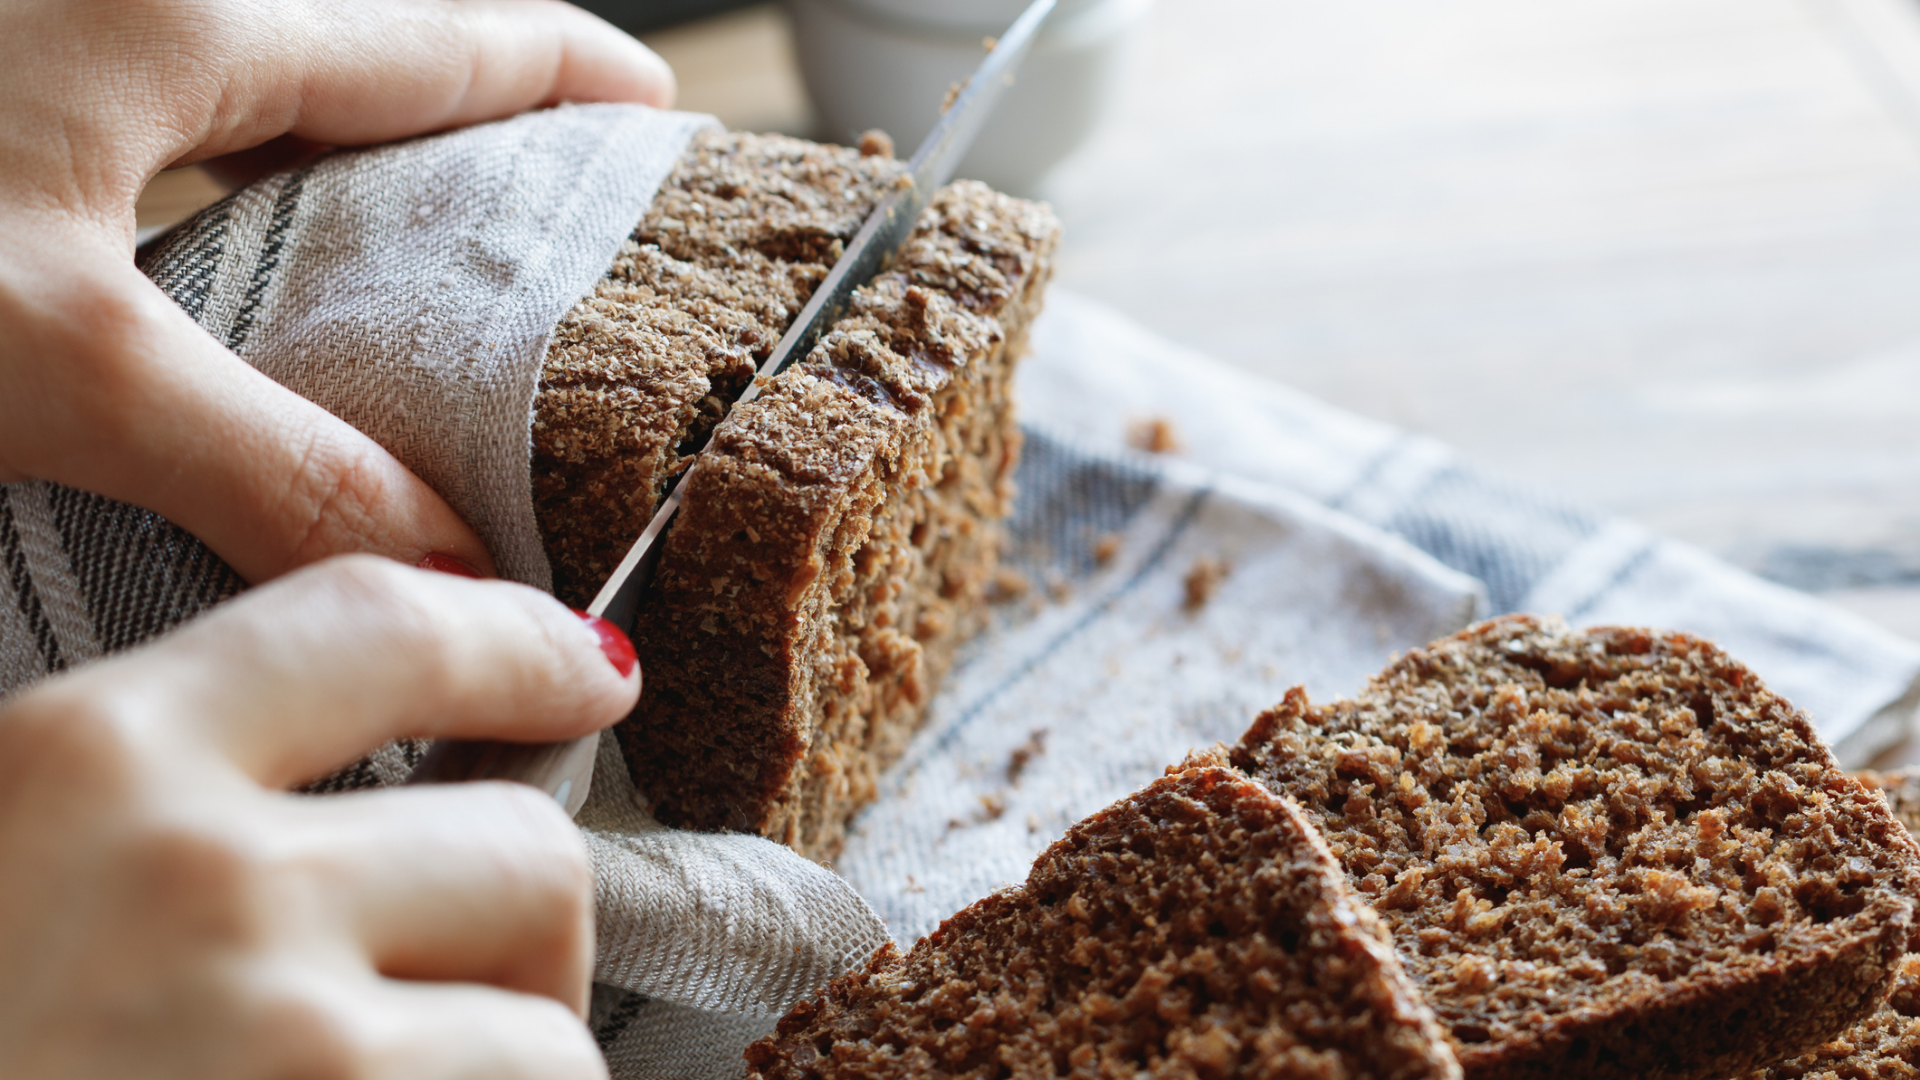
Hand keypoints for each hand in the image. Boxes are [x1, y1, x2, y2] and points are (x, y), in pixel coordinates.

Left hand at [0, 0, 673, 582]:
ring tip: (425, 270)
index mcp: (177, 21)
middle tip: (560, 218)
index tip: (654, 104)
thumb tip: (455, 574)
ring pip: (254, 102)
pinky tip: (235, 289)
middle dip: (468, 132)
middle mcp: (124, 6)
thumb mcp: (63, 361)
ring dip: (349, 174)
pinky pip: (166, 139)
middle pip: (355, 61)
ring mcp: (51, 49)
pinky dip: (240, 204)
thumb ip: (276, 466)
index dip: (560, 72)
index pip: (434, 38)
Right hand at [0, 556, 641, 1078]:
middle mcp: (199, 888)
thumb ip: (145, 813)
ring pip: (548, 1040)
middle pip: (525, 854)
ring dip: (509, 1077)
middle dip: (523, 937)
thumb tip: (353, 811)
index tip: (586, 671)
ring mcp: (284, 1055)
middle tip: (462, 993)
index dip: (514, 645)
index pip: (381, 625)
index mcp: (82, 765)